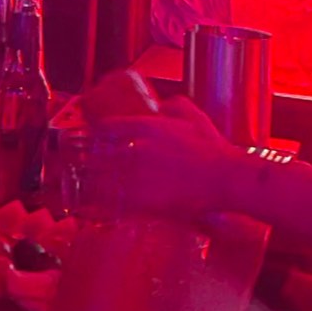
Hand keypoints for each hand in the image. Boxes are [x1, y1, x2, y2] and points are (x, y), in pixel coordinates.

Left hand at [100, 101, 246, 219]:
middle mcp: (137, 150)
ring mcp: (139, 177)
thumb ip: (173, 105)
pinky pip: (116, 202)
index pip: (108, 127)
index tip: (94, 137)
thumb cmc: (211, 147)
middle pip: (100, 155)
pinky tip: (103, 204)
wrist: (224, 178)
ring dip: (93, 183)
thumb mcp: (192, 115)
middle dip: (90, 160)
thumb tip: (162, 106)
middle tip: (87, 164)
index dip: (97, 132)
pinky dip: (106, 204)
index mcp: (146, 127)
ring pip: (103, 180)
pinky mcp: (144, 201)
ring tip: (89, 186)